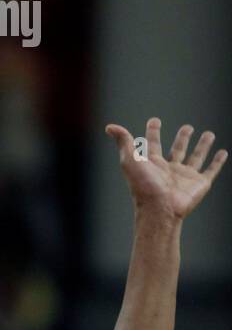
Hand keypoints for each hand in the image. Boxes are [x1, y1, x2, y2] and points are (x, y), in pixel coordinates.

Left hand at [106, 118, 225, 221]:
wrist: (160, 209)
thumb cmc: (143, 186)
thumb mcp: (131, 160)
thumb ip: (124, 142)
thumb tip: (110, 126)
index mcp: (153, 164)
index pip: (153, 144)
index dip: (153, 132)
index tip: (154, 120)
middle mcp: (169, 169)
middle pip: (177, 150)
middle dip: (182, 138)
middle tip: (187, 127)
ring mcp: (185, 177)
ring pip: (196, 157)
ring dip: (202, 146)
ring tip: (209, 133)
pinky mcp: (199, 184)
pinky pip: (211, 170)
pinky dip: (217, 162)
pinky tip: (223, 153)